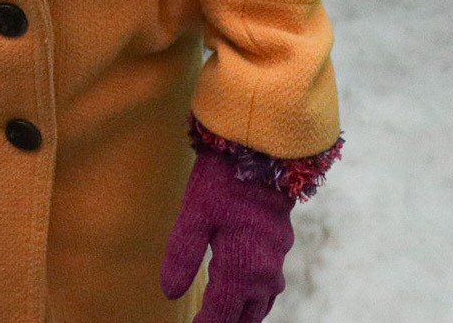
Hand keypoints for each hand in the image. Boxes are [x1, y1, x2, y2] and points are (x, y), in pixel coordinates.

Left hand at [160, 147, 295, 322]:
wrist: (264, 148)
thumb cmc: (224, 180)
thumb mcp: (194, 215)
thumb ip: (182, 256)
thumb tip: (170, 292)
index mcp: (241, 268)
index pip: (222, 314)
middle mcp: (264, 270)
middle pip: (248, 315)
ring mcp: (277, 257)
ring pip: (264, 301)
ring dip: (247, 314)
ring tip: (231, 318)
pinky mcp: (282, 241)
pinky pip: (273, 283)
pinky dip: (259, 295)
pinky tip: (250, 289)